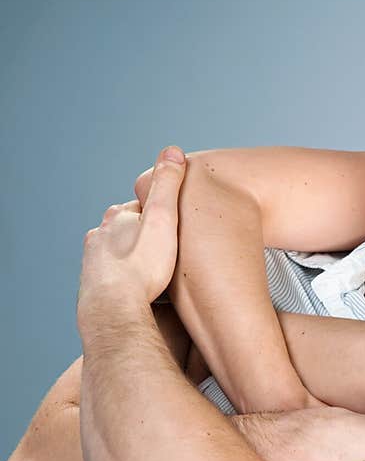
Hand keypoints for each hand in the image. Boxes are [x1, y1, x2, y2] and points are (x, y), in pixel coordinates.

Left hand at [77, 147, 185, 332]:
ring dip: (133, 260)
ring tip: (154, 273)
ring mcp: (94, 263)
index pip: (141, 207)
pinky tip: (139, 293)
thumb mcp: (163, 218)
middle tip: (167, 250)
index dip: (159, 214)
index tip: (174, 224)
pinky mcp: (94, 289)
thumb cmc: (142, 266)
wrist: (115, 309)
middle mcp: (100, 237)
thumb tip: (172, 152)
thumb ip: (168, 185)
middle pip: (126, 231)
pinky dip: (126, 282)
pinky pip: (114, 280)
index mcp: (117, 218)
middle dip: (144, 237)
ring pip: (117, 255)